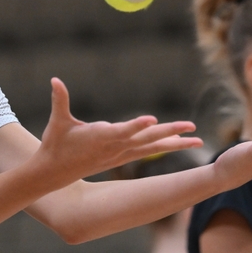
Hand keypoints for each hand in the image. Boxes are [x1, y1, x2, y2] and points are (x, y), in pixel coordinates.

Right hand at [33, 78, 202, 186]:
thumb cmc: (56, 144)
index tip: (152, 119)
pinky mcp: (121, 158)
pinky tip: (178, 142)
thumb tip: (54, 80)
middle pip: (146, 139)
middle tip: (191, 127)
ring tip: (197, 140)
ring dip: (175, 143)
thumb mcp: (57, 122)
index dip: (136, 125)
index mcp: (100, 137)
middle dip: (170, 132)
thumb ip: (59, 99)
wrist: (55, 172)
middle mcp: (114, 147)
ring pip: (152, 148)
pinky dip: (163, 146)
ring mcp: (120, 154)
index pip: (122, 131)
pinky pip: (148, 151)